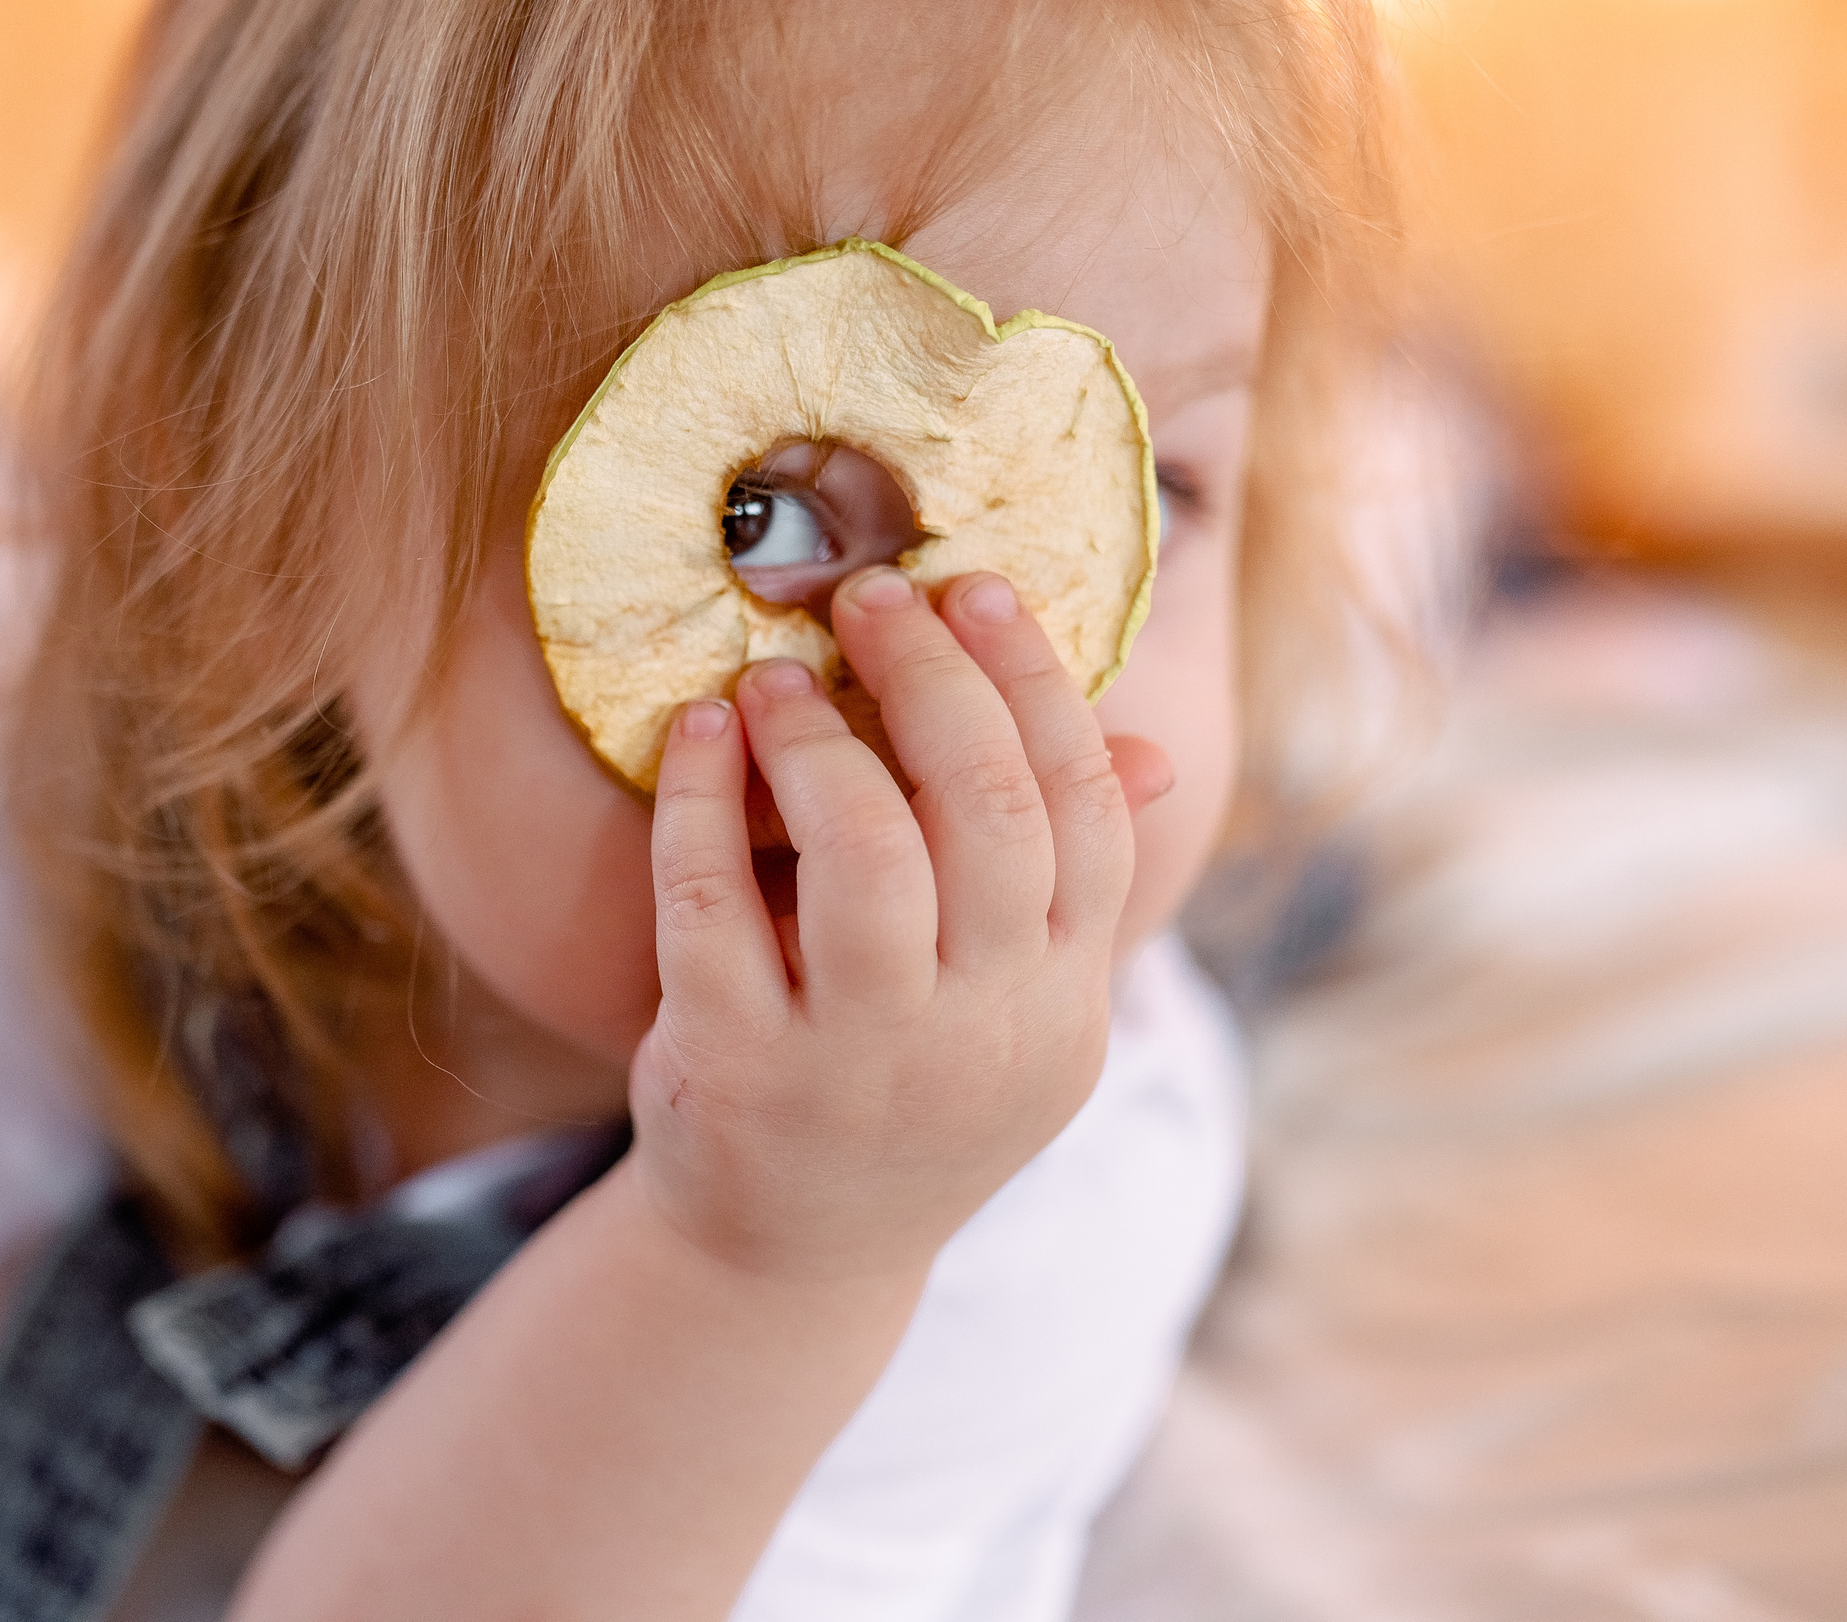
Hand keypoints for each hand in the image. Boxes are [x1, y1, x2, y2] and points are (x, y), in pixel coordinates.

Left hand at [630, 565, 1171, 1281]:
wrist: (796, 1260)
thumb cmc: (907, 1092)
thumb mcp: (1013, 1010)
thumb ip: (1067, 884)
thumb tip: (1152, 750)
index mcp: (1065, 1000)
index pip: (1086, 809)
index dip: (1035, 681)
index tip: (975, 587)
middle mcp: (982, 1032)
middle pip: (991, 812)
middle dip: (934, 675)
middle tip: (869, 597)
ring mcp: (860, 1061)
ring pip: (865, 856)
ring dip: (818, 739)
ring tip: (772, 678)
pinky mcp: (739, 1074)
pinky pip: (710, 906)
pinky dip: (699, 801)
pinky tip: (694, 734)